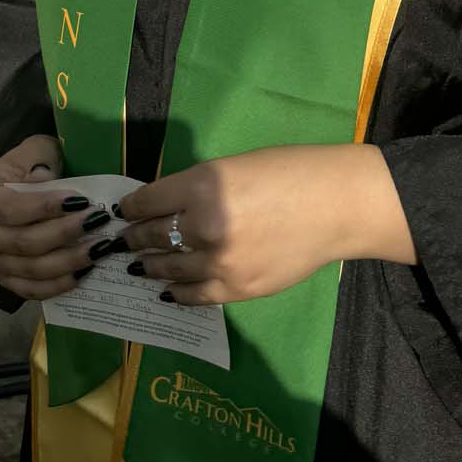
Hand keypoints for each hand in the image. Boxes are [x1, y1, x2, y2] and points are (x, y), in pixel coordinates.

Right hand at [0, 134, 115, 299]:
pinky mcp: (6, 278)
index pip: (11, 208)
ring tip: (98, 248)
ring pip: (29, 270)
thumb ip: (39, 161)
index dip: (45, 207)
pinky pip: (30, 290)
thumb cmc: (30, 165)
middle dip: (64, 234)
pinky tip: (83, 272)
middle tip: (98, 222)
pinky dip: (57, 285)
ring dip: (67, 261)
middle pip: (23, 243)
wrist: (19, 182)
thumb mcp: (34, 151)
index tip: (80, 201)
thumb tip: (44, 179)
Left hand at [117, 143, 415, 305]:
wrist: (337, 205)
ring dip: (149, 265)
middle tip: (125, 239)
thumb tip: (165, 205)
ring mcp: (220, 262)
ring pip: (168, 269)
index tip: (123, 211)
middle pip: (153, 236)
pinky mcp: (237, 289)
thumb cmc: (290, 172)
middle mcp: (205, 225)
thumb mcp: (235, 166)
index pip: (148, 201)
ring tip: (140, 264)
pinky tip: (167, 288)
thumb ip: (198, 187)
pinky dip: (176, 292)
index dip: (131, 207)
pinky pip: (195, 295)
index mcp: (203, 185)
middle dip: (135, 237)